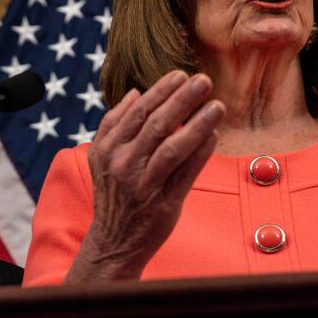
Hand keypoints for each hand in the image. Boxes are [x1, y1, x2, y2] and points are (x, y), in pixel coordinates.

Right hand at [66, 71, 224, 281]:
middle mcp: (124, 165)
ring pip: (172, 148)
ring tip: (217, 105)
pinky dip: (200, 153)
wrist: (113, 243)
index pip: (138, 112)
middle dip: (182, 99)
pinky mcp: (164, 205)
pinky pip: (185, 174)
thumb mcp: (100, 157)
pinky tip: (214, 135)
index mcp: (109, 149)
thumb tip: (134, 92)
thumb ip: (113, 123)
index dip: (161, 91)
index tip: (181, 74)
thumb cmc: (113, 193)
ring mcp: (144, 186)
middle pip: (156, 125)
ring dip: (197, 124)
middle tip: (204, 80)